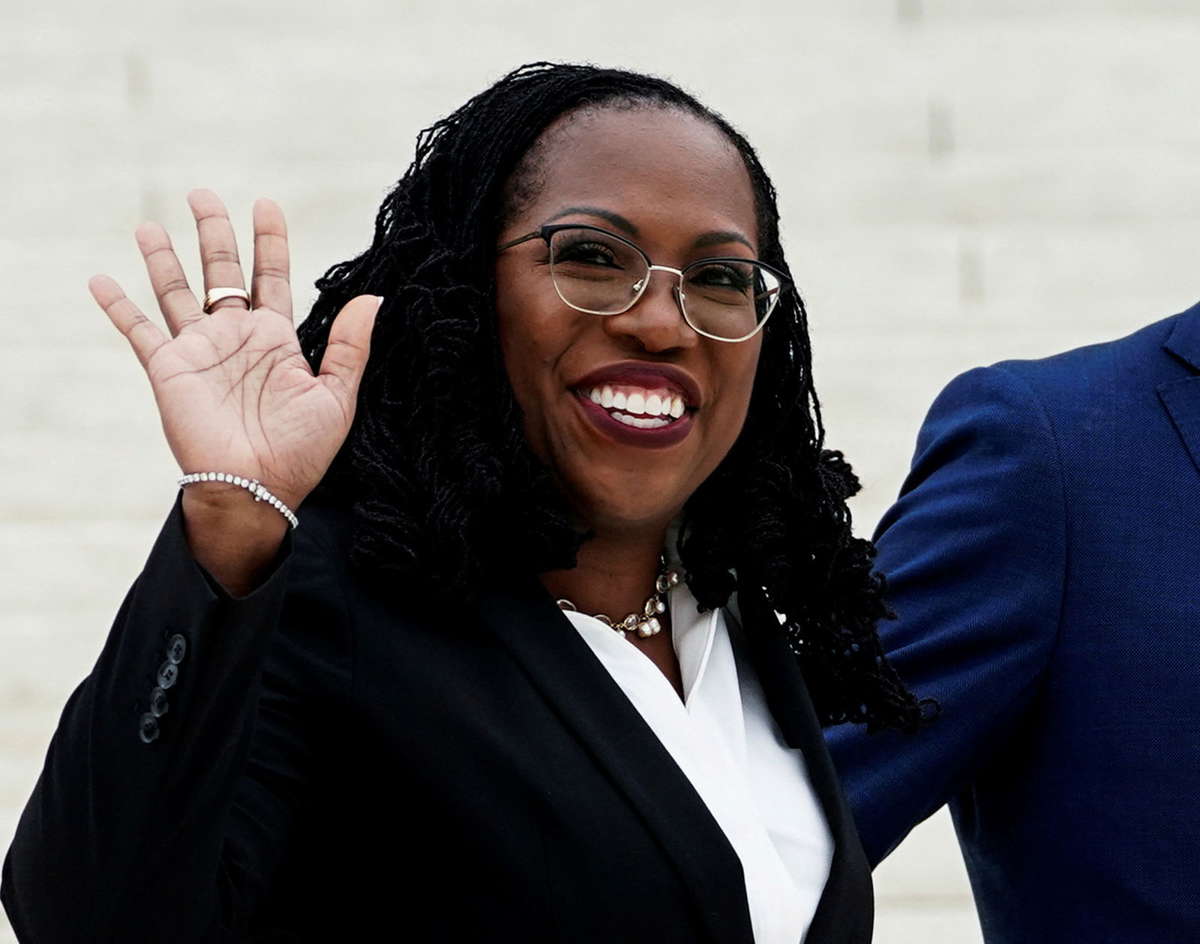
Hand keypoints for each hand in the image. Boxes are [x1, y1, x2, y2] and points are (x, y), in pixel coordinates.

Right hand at [90, 189, 379, 514]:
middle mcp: (236, 337)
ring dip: (163, 259)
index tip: (266, 204)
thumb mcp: (337, 396)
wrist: (257, 488)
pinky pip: (138, 331)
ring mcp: (200, 351)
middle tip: (202, 194)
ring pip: (177, 292)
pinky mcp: (169, 369)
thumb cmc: (300, 451)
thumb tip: (375, 299)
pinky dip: (118, 306)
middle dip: (213, 233)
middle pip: (221, 271)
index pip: (272, 277)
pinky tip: (100, 280)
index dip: (270, 241)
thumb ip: (350, 346)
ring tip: (148, 225)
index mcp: (277, 340)